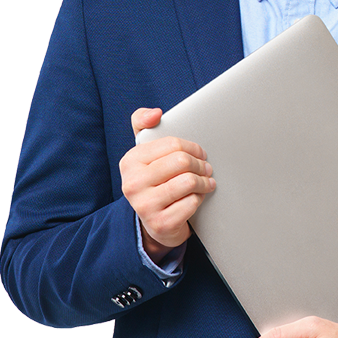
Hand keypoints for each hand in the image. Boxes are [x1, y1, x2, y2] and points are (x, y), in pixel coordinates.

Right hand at [119, 107, 214, 263]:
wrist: (155, 222)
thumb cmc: (154, 181)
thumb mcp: (144, 152)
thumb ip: (144, 124)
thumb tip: (155, 114)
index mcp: (130, 161)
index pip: (173, 144)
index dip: (194, 148)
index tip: (201, 153)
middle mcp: (133, 183)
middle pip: (182, 162)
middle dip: (201, 164)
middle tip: (207, 168)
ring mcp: (145, 205)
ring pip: (189, 182)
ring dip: (205, 181)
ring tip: (207, 181)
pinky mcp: (160, 224)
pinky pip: (191, 203)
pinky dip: (199, 199)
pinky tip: (197, 197)